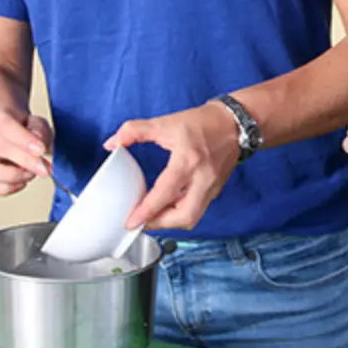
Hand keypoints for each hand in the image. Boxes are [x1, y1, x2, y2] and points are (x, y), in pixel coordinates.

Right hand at [0, 108, 54, 196]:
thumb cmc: (17, 127)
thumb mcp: (33, 121)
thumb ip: (40, 131)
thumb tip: (41, 149)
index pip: (7, 127)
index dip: (25, 140)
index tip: (41, 150)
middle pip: (0, 149)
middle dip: (25, 161)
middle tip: (45, 169)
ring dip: (14, 178)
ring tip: (30, 173)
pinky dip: (7, 189)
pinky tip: (20, 182)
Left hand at [107, 103, 242, 230]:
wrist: (235, 123)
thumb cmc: (203, 122)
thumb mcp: (165, 123)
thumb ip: (134, 131)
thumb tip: (112, 143)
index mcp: (188, 161)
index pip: (165, 194)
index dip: (146, 211)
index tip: (131, 221)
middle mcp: (203, 178)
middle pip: (184, 216)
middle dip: (161, 224)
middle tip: (142, 222)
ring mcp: (212, 187)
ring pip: (192, 217)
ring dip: (171, 221)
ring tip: (153, 216)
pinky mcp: (216, 190)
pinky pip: (197, 209)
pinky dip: (181, 212)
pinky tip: (169, 206)